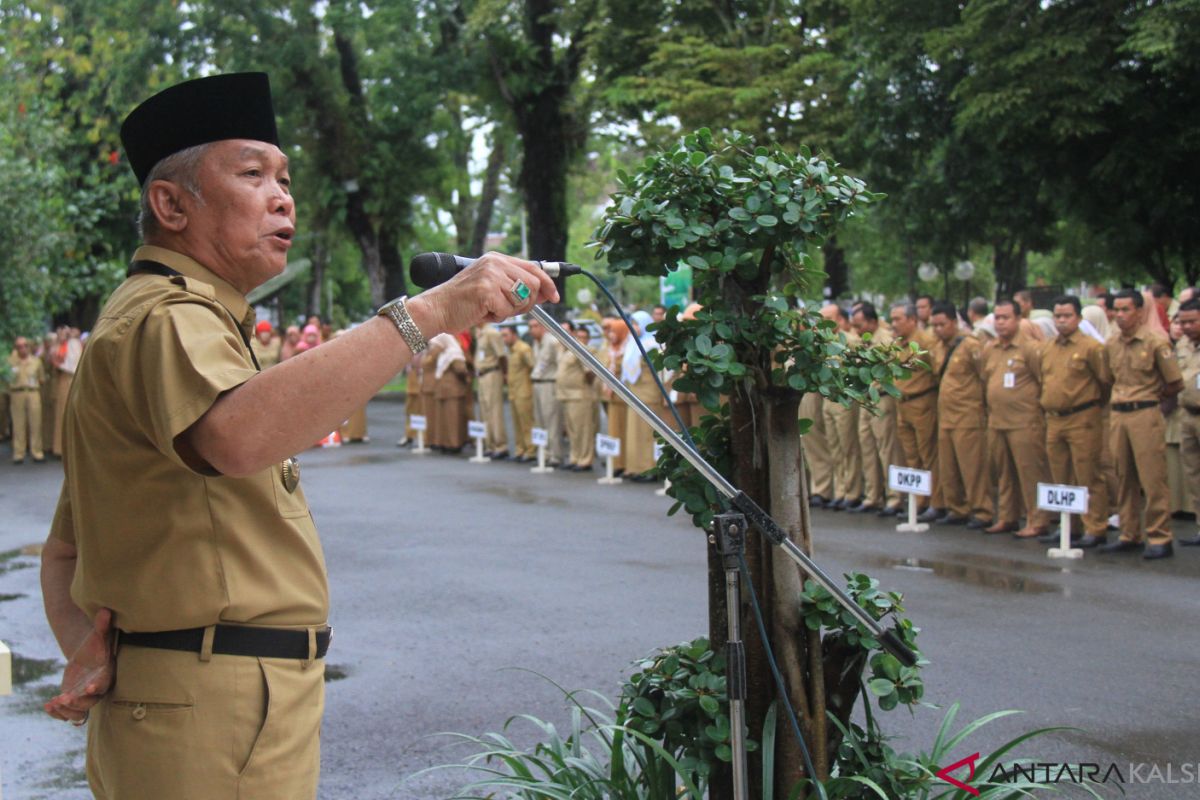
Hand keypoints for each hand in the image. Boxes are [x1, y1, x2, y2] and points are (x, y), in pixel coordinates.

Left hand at [44, 608, 114, 724]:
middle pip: (90, 703)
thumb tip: (105, 610)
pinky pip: (67, 714)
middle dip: (76, 703)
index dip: (96, 687)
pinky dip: (57, 714)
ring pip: (78, 713)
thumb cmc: (95, 644)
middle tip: (63, 697)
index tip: (88, 687)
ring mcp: (84, 697)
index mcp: (105, 674)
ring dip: (66, 711)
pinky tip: (48, 705)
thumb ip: (102, 626)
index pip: (104, 684)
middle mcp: (96, 689)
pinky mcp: (73, 700)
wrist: (86, 654)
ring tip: (53, 702)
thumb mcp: (98, 635)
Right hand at [408, 252, 559, 335]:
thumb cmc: (462, 302)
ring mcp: (491, 275)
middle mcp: (495, 263)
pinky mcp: (487, 290)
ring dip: (509, 312)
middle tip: (508, 310)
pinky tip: (481, 313)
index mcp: (497, 259)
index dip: (548, 284)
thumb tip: (545, 294)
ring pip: (522, 300)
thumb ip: (515, 287)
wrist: (436, 309)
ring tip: (489, 309)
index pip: (534, 267)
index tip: (555, 297)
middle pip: (534, 285)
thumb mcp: (491, 288)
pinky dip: (497, 317)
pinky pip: (507, 311)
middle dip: (528, 303)